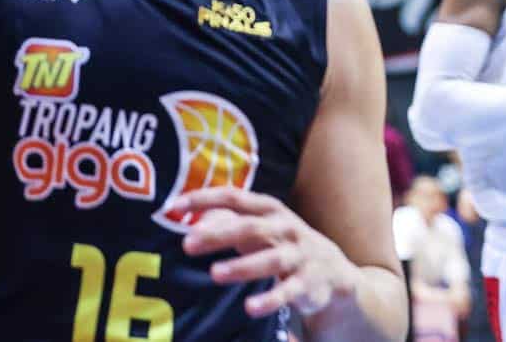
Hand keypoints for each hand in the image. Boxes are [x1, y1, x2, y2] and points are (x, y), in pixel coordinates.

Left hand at [172, 187, 359, 321]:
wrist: (332, 272)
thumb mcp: (260, 229)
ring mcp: (299, 254)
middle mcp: (285, 228)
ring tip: (215, 273)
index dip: (204, 198)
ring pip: (270, 259)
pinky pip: (288, 291)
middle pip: (250, 227)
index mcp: (270, 210)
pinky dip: (270, 300)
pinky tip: (250, 307)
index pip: (234, 197)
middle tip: (187, 244)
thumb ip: (230, 222)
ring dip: (242, 266)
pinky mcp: (308, 282)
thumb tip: (193, 218)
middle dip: (219, 234)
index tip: (173, 206)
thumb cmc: (284, 246)